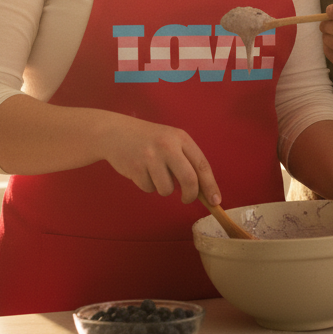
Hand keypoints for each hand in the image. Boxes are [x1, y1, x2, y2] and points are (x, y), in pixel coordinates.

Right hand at [102, 116, 220, 206]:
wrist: (116, 132)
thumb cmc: (149, 139)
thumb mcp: (170, 140)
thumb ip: (185, 160)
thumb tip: (202, 190)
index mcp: (181, 138)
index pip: (202, 164)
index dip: (210, 185)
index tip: (216, 201)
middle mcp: (168, 146)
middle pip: (189, 180)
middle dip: (190, 195)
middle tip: (186, 199)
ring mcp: (151, 157)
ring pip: (167, 189)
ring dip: (163, 188)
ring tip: (154, 173)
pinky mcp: (136, 168)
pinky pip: (149, 189)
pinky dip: (147, 185)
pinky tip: (141, 171)